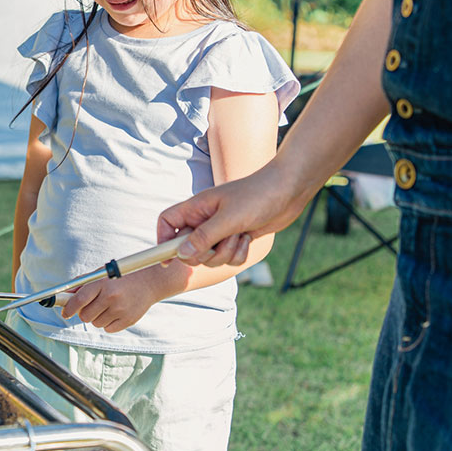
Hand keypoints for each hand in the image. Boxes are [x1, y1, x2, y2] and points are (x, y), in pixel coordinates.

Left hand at [61, 272, 161, 332]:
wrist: (149, 282)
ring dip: (97, 317)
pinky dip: (108, 323)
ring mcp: (120, 309)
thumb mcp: (102, 274)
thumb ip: (82, 283)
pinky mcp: (128, 320)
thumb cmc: (122, 277)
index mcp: (103, 283)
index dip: (68, 308)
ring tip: (107, 306)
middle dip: (83, 313)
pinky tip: (115, 312)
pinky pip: (108, 329)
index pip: (79, 299)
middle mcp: (111, 296)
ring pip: (96, 323)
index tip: (65, 313)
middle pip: (85, 315)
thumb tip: (65, 293)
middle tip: (90, 307)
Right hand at [157, 164, 311, 267]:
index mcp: (196, 208)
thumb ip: (204, 237)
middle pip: (188, 248)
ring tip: (240, 235)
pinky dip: (238, 254)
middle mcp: (205, 220)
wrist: (288, 190)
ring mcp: (220, 230)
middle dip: (205, 253)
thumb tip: (181, 254)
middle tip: (220, 244)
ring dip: (226, 253)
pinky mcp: (235, 238)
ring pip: (211, 257)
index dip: (163, 241)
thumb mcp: (229, 218)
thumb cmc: (257, 196)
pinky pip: (228, 258)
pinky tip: (249, 238)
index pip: (167, 223)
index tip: (166, 260)